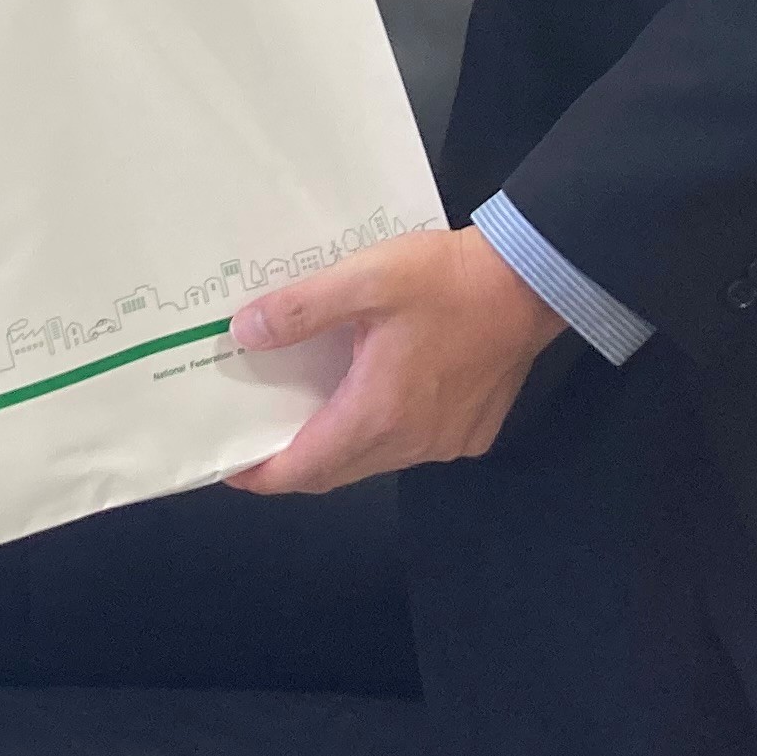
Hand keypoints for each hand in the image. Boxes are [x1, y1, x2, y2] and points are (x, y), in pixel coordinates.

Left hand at [221, 226, 566, 495]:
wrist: (529, 283)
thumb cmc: (444, 280)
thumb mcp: (363, 280)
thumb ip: (301, 310)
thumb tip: (244, 334)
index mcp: (379, 412)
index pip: (306, 468)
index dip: (263, 475)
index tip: (228, 469)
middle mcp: (412, 441)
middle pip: (337, 472)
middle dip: (293, 465)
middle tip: (255, 440)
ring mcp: (446, 441)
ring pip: (374, 461)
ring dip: (336, 448)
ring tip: (301, 415)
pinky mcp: (470, 432)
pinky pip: (410, 447)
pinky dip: (378, 434)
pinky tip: (365, 397)